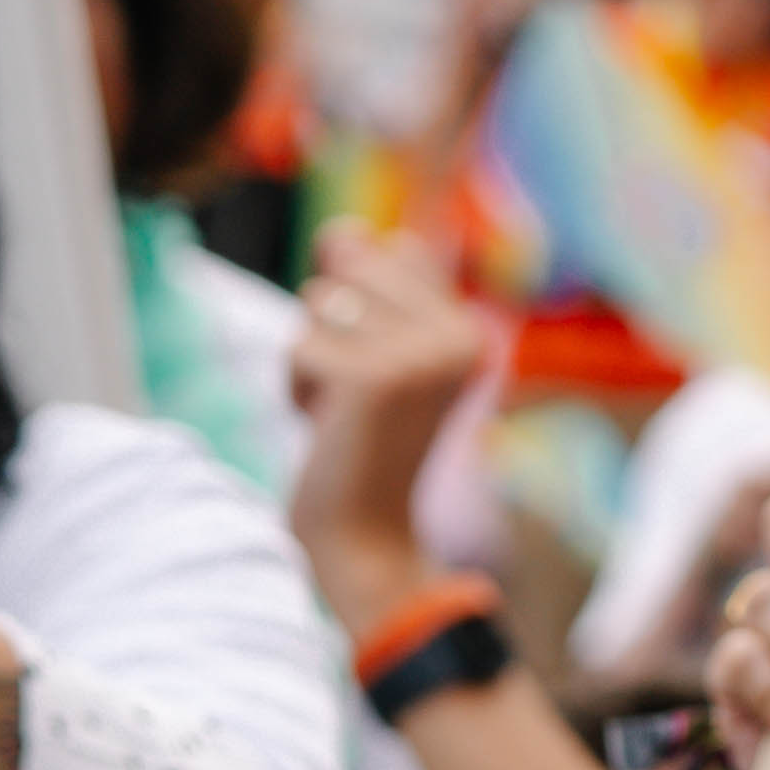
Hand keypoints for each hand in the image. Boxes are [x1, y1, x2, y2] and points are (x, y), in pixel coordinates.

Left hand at [286, 228, 498, 632]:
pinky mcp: (374, 380)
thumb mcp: (374, 354)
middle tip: (360, 396)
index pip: (397, 252)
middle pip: (355, 265)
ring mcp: (422, 357)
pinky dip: (296, 386)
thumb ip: (365, 285)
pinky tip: (328, 428)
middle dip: (335, 327)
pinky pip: (299, 344)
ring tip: (344, 410)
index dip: (364, 304)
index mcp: (473, 330)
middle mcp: (462, 337)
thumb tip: (342, 232)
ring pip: (320, 300)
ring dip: (312, 355)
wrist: (365, 538)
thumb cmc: (361, 446)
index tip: (383, 374)